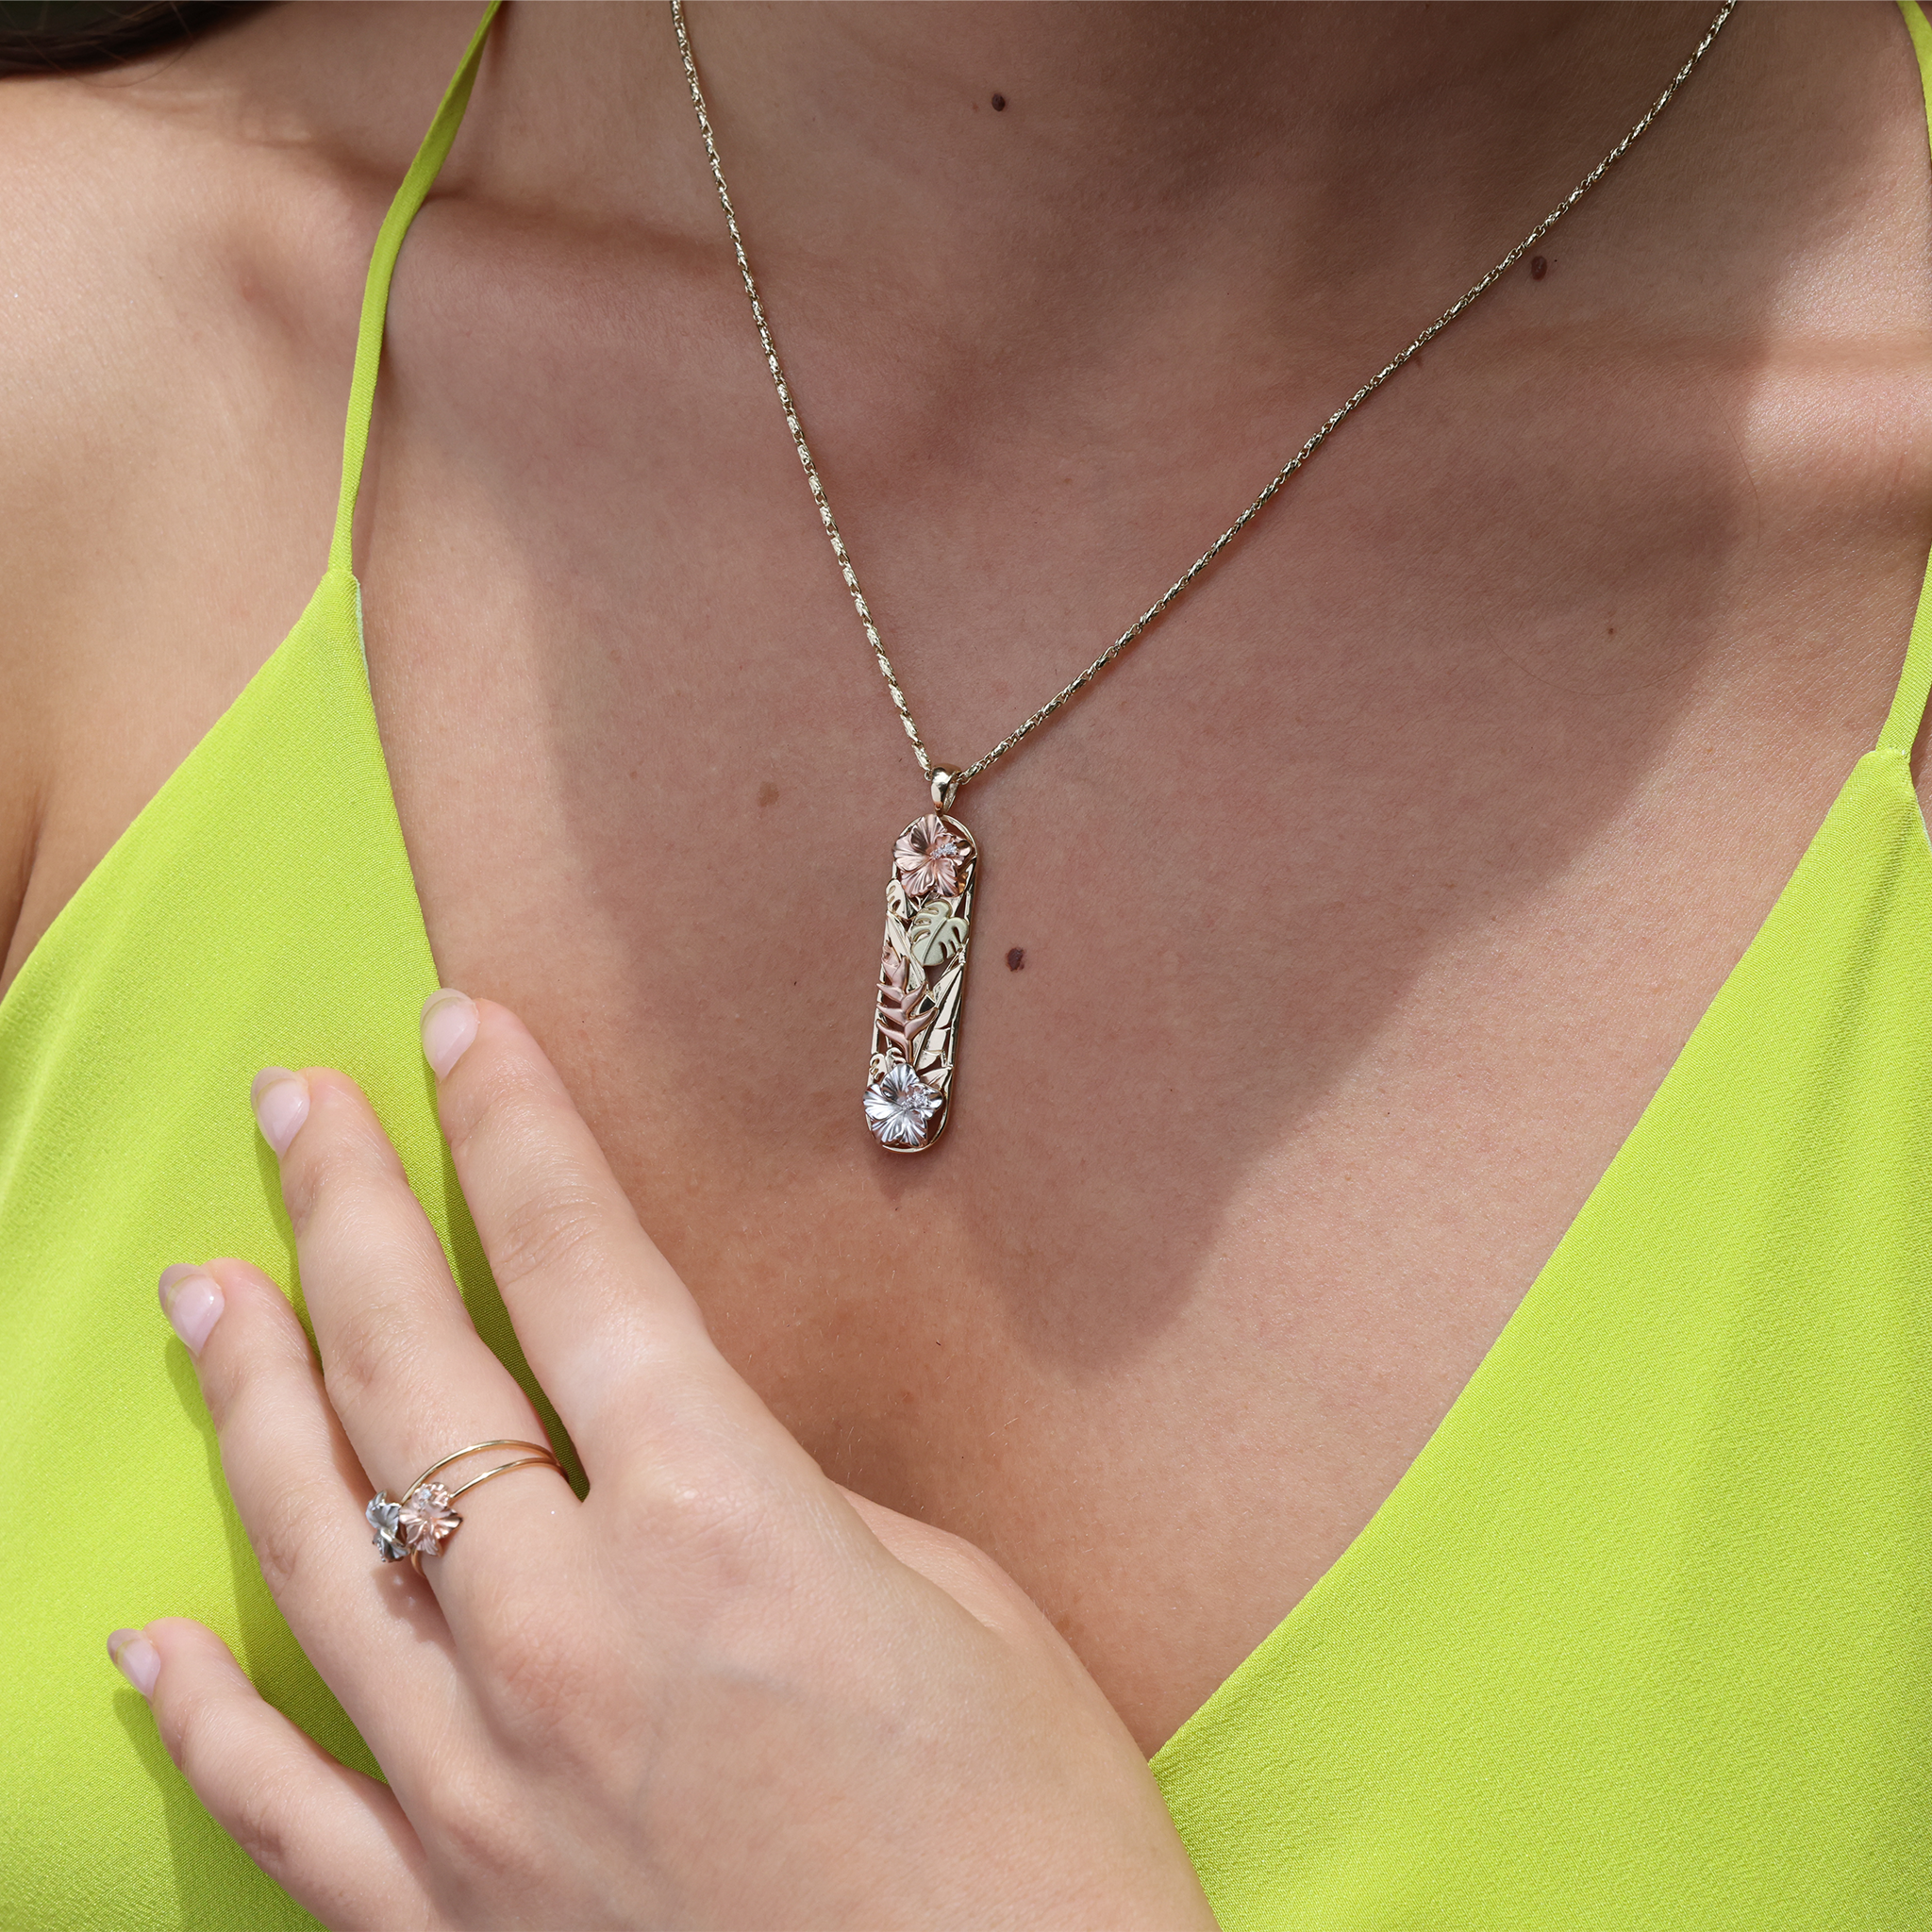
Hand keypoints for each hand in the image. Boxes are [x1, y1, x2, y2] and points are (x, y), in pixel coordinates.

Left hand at [112, 993, 1215, 1930]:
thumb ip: (789, 1509)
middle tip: (297, 1104)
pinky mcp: (443, 1924)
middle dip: (348, 1210)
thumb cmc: (1037, 1842)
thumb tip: (680, 1465)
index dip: (518, 1131)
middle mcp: (568, 1639)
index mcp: (721, 1531)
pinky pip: (278, 1801)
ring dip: (247, 1397)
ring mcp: (480, 1790)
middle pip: (414, 1373)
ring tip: (201, 1288)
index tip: (462, 1031)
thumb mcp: (956, 1606)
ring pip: (310, 1548)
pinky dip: (197, 1716)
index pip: (581, 1270)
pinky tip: (135, 1642)